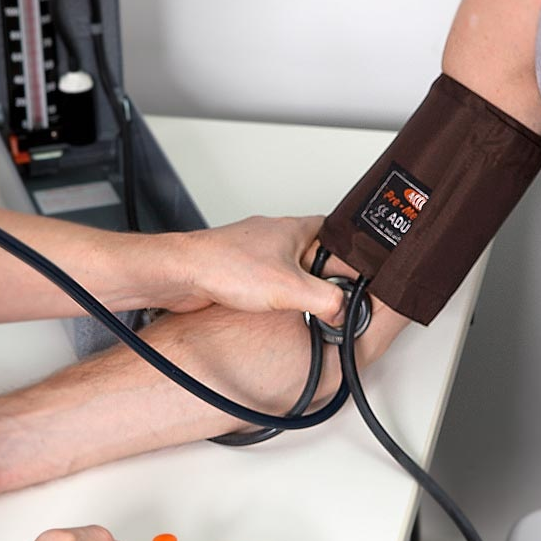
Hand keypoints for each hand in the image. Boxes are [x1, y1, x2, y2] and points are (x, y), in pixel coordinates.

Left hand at [165, 216, 344, 323]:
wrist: (182, 274)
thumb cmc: (225, 265)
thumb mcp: (290, 288)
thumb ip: (326, 300)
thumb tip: (344, 312)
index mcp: (294, 228)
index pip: (336, 231)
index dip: (351, 252)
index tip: (359, 272)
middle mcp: (274, 235)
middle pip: (313, 253)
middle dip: (323, 276)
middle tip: (330, 296)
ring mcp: (254, 251)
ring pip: (287, 268)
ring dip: (295, 286)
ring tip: (301, 305)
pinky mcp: (237, 268)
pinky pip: (264, 280)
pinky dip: (272, 294)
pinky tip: (271, 309)